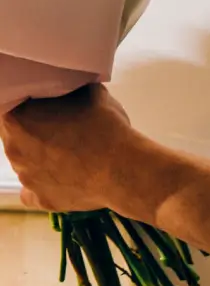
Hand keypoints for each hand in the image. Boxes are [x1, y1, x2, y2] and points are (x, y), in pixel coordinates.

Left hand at [0, 85, 135, 211]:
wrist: (123, 168)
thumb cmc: (105, 125)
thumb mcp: (89, 90)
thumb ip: (68, 88)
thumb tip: (67, 85)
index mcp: (17, 119)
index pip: (9, 104)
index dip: (26, 102)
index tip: (43, 100)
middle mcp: (13, 149)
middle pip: (15, 133)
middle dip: (34, 127)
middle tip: (61, 122)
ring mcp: (25, 178)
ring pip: (26, 160)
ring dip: (42, 153)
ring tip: (71, 149)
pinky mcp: (40, 200)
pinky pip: (33, 190)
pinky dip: (44, 182)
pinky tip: (63, 174)